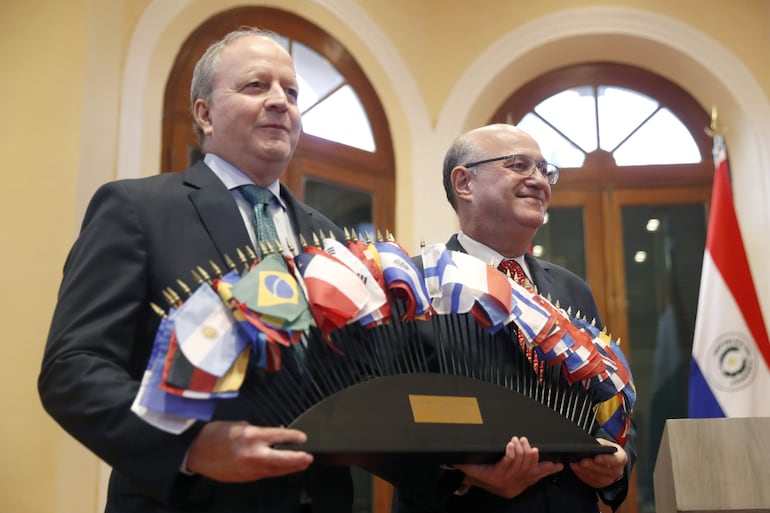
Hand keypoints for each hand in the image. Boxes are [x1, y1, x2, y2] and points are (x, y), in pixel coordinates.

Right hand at [185, 421, 312, 481]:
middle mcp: (252, 453)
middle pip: (283, 459)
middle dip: (299, 459)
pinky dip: (275, 471)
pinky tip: (282, 469)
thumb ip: (257, 431)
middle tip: (309, 457)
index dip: (294, 437)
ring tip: (301, 464)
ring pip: (276, 470)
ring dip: (290, 467)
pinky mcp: (244, 478)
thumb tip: (274, 434)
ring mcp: (249, 468)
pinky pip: (265, 475)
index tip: (302, 438)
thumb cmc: (214, 435)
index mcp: (250, 436)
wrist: (195, 452)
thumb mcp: (238, 425)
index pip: (280, 436)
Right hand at [455, 436, 562, 498]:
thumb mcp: (467, 465)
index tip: (511, 441)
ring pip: (530, 469)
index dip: (511, 452)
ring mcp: (520, 482)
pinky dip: (548, 470)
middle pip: (520, 465)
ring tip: (532, 446)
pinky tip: (557, 465)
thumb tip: (447, 454)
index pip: (507, 463)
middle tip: (521, 439)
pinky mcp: (527, 482)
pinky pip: (539, 476)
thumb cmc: (476, 471)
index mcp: (496, 475)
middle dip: (522, 451)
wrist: (484, 485)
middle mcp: (509, 481)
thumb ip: (459, 459)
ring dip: (533, 456)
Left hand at [569, 438, 626, 488]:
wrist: (608, 459)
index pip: (615, 460)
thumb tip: (591, 445)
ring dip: (585, 471)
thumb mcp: (605, 443)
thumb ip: (600, 444)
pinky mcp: (600, 484)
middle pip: (605, 470)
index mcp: (621, 458)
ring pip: (597, 478)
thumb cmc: (606, 450)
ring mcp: (610, 480)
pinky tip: (576, 469)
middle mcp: (617, 471)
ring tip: (575, 465)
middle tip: (581, 461)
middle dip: (592, 466)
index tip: (596, 458)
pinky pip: (591, 482)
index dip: (606, 459)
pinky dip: (582, 475)